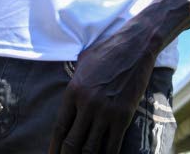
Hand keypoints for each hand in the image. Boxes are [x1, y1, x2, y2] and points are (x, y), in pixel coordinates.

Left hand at [49, 32, 156, 153]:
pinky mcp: (123, 116)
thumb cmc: (107, 51)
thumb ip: (74, 82)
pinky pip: (113, 146)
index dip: (54, 148)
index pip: (59, 128)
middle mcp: (87, 104)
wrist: (136, 46)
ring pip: (90, 148)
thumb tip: (69, 98)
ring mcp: (106, 111)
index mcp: (73, 91)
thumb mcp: (82, 63)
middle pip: (72, 143)